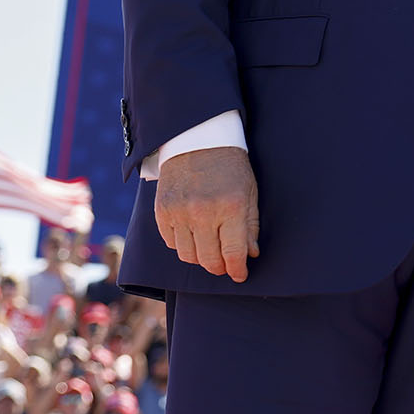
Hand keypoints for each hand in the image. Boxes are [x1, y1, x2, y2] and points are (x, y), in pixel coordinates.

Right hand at [155, 146, 259, 281]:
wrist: (197, 139)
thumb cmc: (230, 166)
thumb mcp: (250, 191)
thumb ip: (250, 225)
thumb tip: (251, 254)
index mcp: (230, 207)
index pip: (233, 253)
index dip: (237, 270)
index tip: (240, 275)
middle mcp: (203, 212)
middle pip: (209, 260)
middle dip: (220, 267)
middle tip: (225, 264)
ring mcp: (180, 212)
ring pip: (188, 256)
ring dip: (200, 258)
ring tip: (209, 248)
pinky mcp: (162, 210)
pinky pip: (171, 243)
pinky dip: (182, 244)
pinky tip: (192, 234)